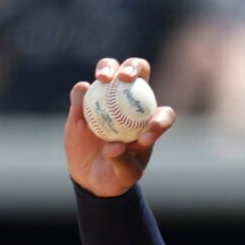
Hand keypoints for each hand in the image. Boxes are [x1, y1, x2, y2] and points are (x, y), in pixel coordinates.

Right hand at [67, 56, 177, 198]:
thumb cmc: (116, 176)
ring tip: (103, 78)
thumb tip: (114, 147)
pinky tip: (81, 102)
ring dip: (108, 67)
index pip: (163, 114)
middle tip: (125, 78)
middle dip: (135, 67)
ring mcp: (106, 98)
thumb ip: (122, 164)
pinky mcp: (83, 102)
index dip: (159, 121)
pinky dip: (81, 93)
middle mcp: (131, 103)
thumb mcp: (124, 177)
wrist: (91, 176)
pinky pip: (82, 90)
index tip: (143, 139)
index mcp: (149, 122)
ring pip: (110, 70)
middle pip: (139, 72)